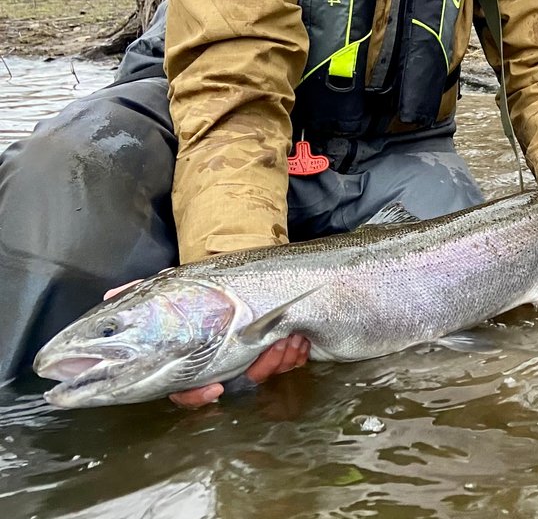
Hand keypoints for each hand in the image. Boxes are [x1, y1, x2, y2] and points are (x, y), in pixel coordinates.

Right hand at [104, 280, 309, 407]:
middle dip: (253, 370)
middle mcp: (224, 358)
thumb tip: (111, 299)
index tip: (213, 390)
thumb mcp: (183, 285)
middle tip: (269, 349)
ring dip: (277, 358)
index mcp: (198, 349)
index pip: (187, 386)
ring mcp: (256, 354)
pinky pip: (289, 366)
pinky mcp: (284, 351)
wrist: (276, 271)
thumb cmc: (225, 283)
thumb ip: (144, 294)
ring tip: (288, 338)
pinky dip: (295, 354)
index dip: (195, 394)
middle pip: (231, 386)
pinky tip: (299, 340)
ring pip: (262, 376)